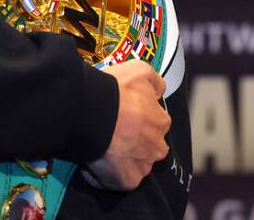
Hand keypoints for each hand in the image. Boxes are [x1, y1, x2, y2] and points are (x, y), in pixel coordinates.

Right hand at [83, 60, 169, 190]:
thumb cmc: (116, 90)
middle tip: (115, 134)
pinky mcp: (127, 182)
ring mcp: (143, 166)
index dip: (140, 120)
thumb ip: (155, 82)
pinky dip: (109, 175)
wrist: (91, 111)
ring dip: (125, 160)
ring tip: (105, 149)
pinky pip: (119, 182)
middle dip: (136, 143)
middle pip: (149, 147)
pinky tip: (97, 162)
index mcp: (162, 122)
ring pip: (137, 166)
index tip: (124, 117)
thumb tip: (160, 92)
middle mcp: (158, 147)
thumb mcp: (140, 70)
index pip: (156, 124)